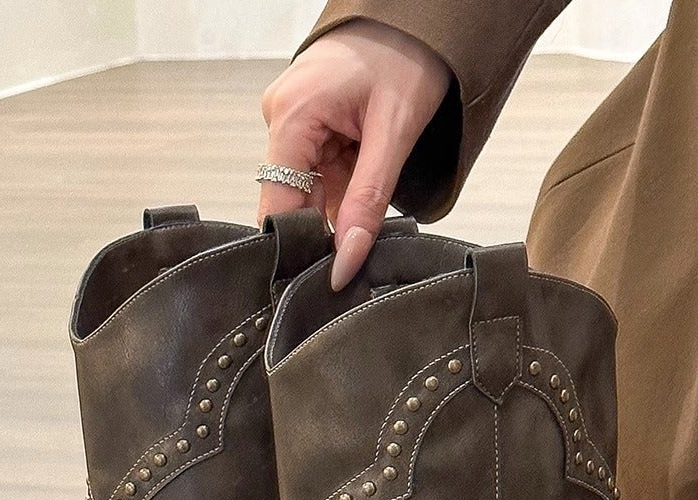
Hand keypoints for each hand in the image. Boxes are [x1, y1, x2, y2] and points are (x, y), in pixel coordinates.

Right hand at [258, 20, 449, 289]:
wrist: (420, 13)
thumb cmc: (408, 51)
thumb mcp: (394, 134)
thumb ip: (368, 203)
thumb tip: (345, 260)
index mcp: (291, 115)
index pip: (277, 207)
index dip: (298, 248)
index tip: (325, 276)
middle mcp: (282, 116)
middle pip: (292, 201)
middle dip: (327, 223)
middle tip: (364, 233)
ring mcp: (293, 118)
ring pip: (309, 189)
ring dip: (340, 200)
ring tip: (373, 174)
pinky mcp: (309, 121)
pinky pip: (319, 170)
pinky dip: (344, 181)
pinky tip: (366, 166)